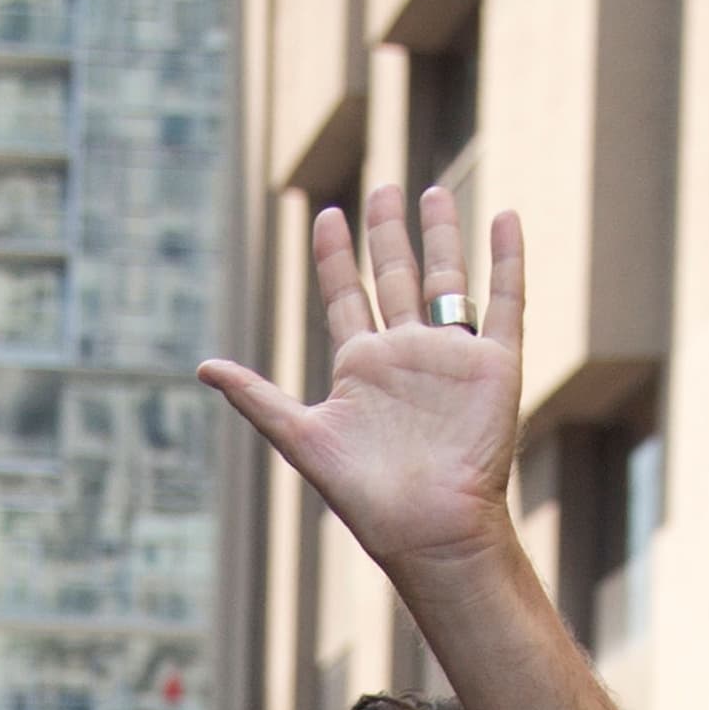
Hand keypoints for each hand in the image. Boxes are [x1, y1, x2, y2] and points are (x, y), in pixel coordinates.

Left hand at [198, 185, 523, 589]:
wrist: (425, 524)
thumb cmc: (362, 492)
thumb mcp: (299, 435)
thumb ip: (255, 397)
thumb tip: (201, 367)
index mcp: (360, 366)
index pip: (344, 294)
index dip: (335, 255)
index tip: (324, 213)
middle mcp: (405, 354)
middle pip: (396, 277)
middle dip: (387, 232)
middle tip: (382, 186)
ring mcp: (450, 356)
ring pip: (447, 280)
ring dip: (441, 236)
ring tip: (433, 191)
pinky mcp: (495, 365)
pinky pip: (505, 302)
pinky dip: (507, 261)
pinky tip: (505, 218)